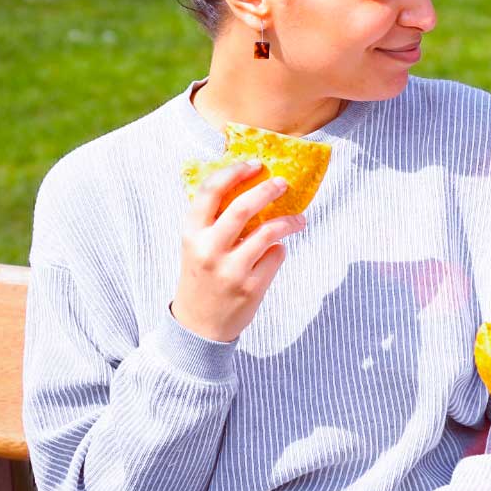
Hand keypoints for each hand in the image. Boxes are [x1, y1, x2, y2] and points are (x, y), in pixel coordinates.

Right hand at [172, 160, 305, 341]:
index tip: (255, 165)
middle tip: (283, 183)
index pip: (210, 192)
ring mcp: (231, 270)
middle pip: (243, 207)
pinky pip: (276, 256)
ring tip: (299, 218)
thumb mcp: (196, 245)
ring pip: (269, 232)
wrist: (199, 326)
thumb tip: (251, 184)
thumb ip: (214, 220)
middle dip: (268, 190)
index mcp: (191, 234)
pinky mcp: (252, 287)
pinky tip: (277, 251)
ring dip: (289, 221)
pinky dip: (280, 249)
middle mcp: (209, 250)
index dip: (234, 172)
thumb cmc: (201, 275)